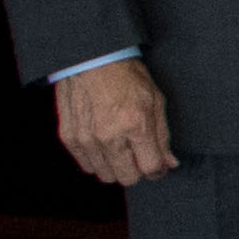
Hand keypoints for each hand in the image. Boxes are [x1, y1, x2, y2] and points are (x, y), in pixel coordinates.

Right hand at [54, 59, 178, 187]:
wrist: (91, 60)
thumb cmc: (127, 77)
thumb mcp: (156, 101)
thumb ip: (162, 137)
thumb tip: (169, 163)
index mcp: (135, 126)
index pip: (150, 168)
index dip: (158, 170)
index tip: (158, 165)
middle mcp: (108, 136)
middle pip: (126, 178)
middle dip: (137, 171)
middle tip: (138, 156)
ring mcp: (86, 139)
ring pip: (105, 175)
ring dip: (115, 167)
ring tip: (120, 148)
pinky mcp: (69, 137)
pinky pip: (86, 165)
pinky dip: (96, 160)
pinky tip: (103, 145)